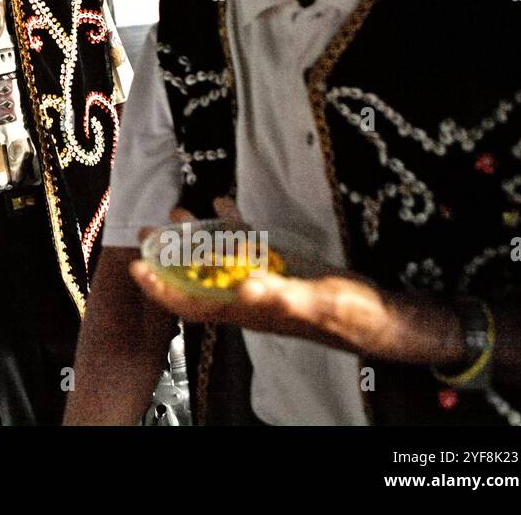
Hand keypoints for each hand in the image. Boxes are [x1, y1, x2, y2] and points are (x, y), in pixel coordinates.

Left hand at [130, 198, 457, 364]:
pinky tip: (224, 203)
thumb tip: (244, 287)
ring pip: (219, 259)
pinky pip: (250, 245)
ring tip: (177, 211)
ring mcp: (263, 281)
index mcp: (247, 311)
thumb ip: (281, 296)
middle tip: (148, 229)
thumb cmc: (350, 315)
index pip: (191, 303)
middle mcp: (247, 297)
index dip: (162, 288)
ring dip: (197, 237)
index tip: (136, 267)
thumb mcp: (316, 303)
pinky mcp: (283, 268)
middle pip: (197, 278)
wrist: (383, 316)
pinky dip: (235, 225)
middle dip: (170, 256)